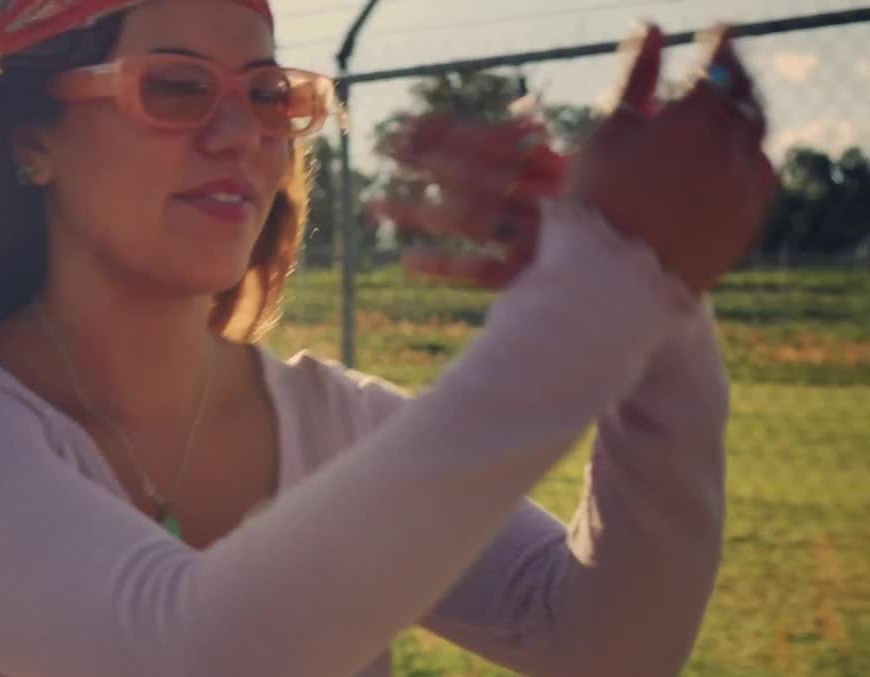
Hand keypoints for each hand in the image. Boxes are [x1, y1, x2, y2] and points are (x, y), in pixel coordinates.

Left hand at [372, 23, 777, 294]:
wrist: (675, 272)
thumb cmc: (658, 203)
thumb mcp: (642, 141)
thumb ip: (638, 84)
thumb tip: (648, 26)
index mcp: (563, 165)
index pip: (495, 141)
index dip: (449, 132)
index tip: (408, 123)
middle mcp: (543, 199)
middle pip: (471, 176)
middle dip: (423, 161)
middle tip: (379, 149)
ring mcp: (535, 241)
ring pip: (467, 223)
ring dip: (418, 213)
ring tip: (373, 205)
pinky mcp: (533, 279)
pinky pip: (481, 273)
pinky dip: (444, 266)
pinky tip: (406, 260)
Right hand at [565, 24, 776, 293]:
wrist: (614, 284)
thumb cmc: (597, 202)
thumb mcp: (608, 131)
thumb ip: (635, 75)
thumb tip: (650, 26)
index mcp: (696, 118)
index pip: (721, 63)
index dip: (718, 43)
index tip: (713, 31)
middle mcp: (732, 148)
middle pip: (747, 99)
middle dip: (736, 79)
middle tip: (722, 68)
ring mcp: (745, 187)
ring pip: (754, 139)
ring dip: (741, 120)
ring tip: (719, 116)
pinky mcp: (747, 222)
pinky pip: (757, 178)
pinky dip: (746, 160)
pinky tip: (725, 161)